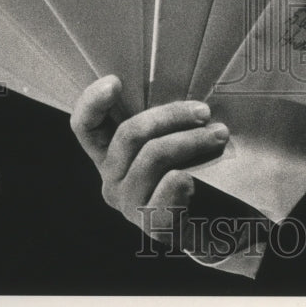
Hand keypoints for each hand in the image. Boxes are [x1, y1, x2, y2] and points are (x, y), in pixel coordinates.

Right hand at [70, 75, 228, 241]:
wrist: (218, 222)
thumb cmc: (196, 168)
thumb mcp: (175, 137)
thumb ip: (166, 118)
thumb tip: (181, 81)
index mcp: (111, 153)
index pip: (86, 127)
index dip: (91, 102)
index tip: (115, 81)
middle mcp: (112, 179)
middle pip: (130, 134)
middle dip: (171, 116)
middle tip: (204, 112)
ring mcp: (130, 204)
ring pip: (153, 157)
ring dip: (191, 140)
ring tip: (219, 135)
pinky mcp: (153, 225)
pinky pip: (165, 192)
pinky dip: (183, 181)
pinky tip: (197, 179)